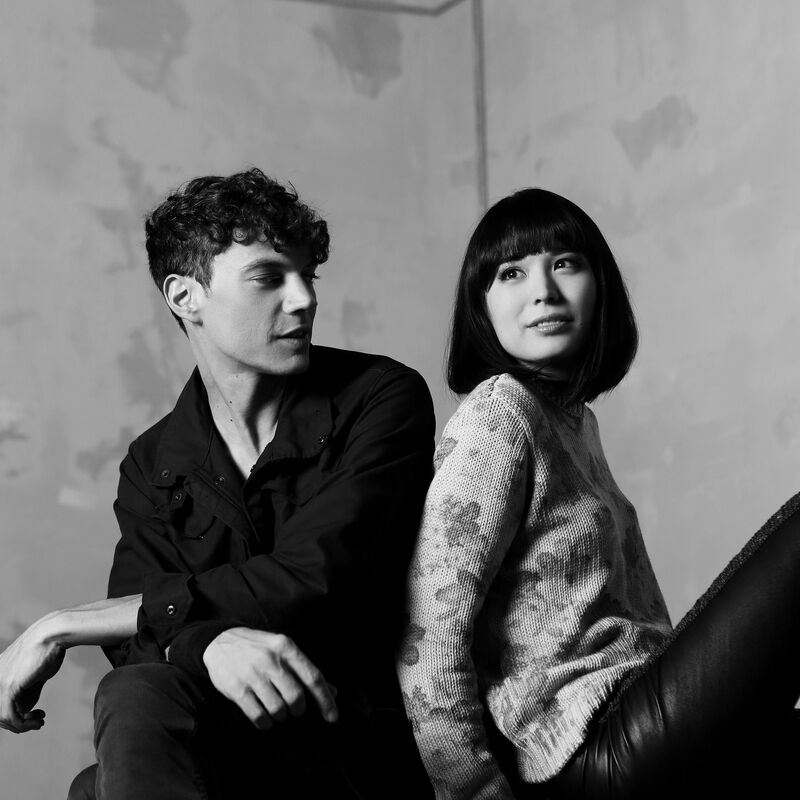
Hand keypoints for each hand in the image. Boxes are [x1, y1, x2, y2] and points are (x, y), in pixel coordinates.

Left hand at [0, 622, 65, 733]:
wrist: (52, 635)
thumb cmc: (47, 651)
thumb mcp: (34, 676)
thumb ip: (26, 693)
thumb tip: (23, 713)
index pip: (0, 706)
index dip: (14, 718)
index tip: (34, 717)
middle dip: (19, 724)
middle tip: (38, 722)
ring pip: (2, 718)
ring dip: (22, 726)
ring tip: (39, 722)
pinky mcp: (8, 686)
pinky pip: (10, 715)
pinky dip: (23, 724)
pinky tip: (38, 721)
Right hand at [203, 627, 337, 730]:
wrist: (219, 641)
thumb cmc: (259, 648)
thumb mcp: (283, 650)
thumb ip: (305, 670)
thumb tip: (332, 691)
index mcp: (286, 647)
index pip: (313, 677)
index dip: (325, 699)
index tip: (333, 717)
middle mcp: (271, 659)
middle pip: (296, 697)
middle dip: (298, 709)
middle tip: (294, 708)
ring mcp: (252, 674)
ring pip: (278, 709)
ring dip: (281, 716)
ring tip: (277, 710)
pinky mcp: (237, 689)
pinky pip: (258, 716)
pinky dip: (265, 723)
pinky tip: (265, 718)